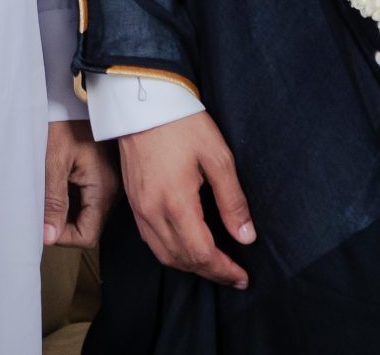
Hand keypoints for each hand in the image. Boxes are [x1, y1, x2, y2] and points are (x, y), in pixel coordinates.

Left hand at [45, 118, 121, 247]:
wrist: (71, 95)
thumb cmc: (62, 123)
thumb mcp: (53, 163)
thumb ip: (54, 202)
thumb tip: (49, 237)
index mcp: (103, 188)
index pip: (87, 235)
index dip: (63, 236)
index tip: (43, 223)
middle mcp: (111, 188)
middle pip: (88, 226)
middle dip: (62, 224)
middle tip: (41, 209)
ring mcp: (108, 181)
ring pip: (87, 213)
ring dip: (65, 212)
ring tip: (46, 196)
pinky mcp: (102, 174)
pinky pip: (87, 198)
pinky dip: (70, 199)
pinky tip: (56, 185)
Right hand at [115, 111, 256, 288]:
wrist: (142, 102)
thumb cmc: (181, 123)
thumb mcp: (217, 156)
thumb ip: (232, 200)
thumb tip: (245, 236)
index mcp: (175, 203)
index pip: (201, 253)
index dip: (223, 270)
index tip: (242, 277)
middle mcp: (153, 212)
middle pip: (182, 260)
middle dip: (210, 272)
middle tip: (234, 275)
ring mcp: (140, 209)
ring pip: (164, 255)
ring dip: (190, 266)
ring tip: (214, 266)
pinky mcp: (134, 202)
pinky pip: (151, 241)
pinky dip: (171, 253)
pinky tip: (187, 247)